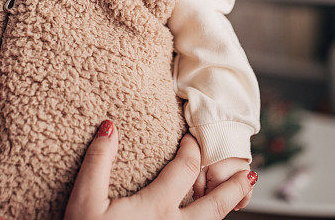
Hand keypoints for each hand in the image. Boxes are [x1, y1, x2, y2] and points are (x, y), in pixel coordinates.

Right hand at [65, 121, 256, 219]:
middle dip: (234, 186)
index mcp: (156, 207)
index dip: (192, 148)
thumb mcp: (84, 201)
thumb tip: (110, 126)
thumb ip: (98, 162)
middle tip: (249, 173)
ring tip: (238, 197)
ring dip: (227, 208)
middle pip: (216, 204)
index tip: (191, 138)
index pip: (186, 168)